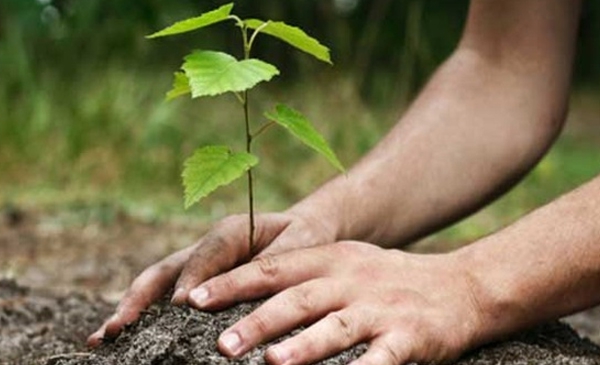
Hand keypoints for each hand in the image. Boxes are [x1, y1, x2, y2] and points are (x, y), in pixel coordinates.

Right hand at [87, 210, 336, 346]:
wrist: (303, 230)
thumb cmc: (303, 238)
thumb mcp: (299, 244)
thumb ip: (273, 263)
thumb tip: (243, 293)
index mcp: (232, 231)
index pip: (207, 254)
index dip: (192, 279)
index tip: (182, 307)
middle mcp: (207, 247)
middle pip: (165, 269)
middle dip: (140, 299)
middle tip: (118, 328)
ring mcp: (197, 264)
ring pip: (157, 283)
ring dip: (131, 309)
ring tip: (103, 338)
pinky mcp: (197, 280)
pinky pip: (165, 296)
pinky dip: (144, 315)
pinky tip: (124, 337)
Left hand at [189, 241, 485, 364]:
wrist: (461, 286)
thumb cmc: (389, 279)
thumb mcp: (347, 263)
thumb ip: (304, 275)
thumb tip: (250, 298)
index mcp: (332, 260)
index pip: (274, 269)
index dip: (233, 283)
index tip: (194, 298)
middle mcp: (352, 280)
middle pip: (299, 298)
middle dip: (258, 320)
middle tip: (221, 343)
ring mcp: (381, 309)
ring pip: (336, 327)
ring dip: (302, 346)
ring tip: (270, 362)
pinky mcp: (410, 338)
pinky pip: (380, 361)